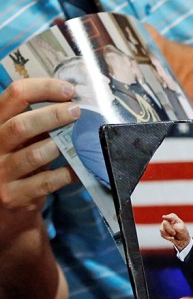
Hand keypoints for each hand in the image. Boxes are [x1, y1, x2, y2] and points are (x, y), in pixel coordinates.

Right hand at [0, 78, 78, 238]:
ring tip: (79, 139)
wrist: (6, 210)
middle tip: (77, 111)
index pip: (13, 96)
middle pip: (19, 125)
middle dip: (52, 116)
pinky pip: (47, 182)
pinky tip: (80, 168)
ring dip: (60, 145)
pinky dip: (67, 174)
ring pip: (33, 155)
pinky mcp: (15, 196)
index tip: (69, 89)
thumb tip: (73, 101)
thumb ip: (37, 122)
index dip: (42, 88)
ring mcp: (0, 173)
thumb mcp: (21, 140)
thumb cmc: (19, 164)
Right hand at [160, 213, 190, 250]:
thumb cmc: (183, 232)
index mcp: (173, 217)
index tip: (163, 217)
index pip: (170, 217)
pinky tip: (172, 238)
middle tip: (174, 233)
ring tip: (174, 236)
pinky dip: (168, 238)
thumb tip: (168, 224)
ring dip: (168, 235)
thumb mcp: (181, 229)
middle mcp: (167, 220)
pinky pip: (162, 235)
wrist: (182, 239)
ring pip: (162, 230)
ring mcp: (163, 225)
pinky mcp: (162, 231)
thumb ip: (175, 226)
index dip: (167, 217)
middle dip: (170, 230)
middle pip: (165, 223)